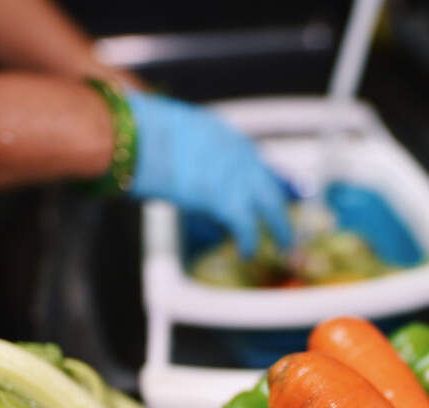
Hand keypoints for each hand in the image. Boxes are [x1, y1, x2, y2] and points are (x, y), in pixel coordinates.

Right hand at [127, 93, 290, 255]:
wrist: (144, 139)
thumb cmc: (145, 134)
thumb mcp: (173, 136)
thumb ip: (185, 152)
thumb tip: (176, 170)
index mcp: (226, 137)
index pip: (252, 161)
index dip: (259, 180)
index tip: (266, 189)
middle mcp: (240, 155)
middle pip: (270, 184)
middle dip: (279, 204)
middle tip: (283, 219)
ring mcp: (239, 178)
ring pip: (271, 206)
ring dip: (279, 227)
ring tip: (284, 244)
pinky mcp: (229, 202)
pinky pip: (247, 228)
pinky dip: (248, 242)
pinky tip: (248, 253)